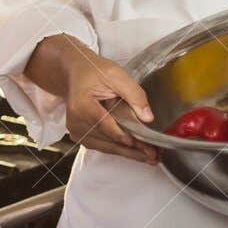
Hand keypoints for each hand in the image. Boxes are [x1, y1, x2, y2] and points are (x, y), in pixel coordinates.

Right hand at [63, 49, 158, 164]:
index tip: (143, 145)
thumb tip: (147, 117)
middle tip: (153, 155)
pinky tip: (134, 152)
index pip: (105, 125)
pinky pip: (101, 146)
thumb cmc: (92, 71)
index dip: (124, 136)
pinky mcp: (79, 135)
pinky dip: (118, 149)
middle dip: (132, 149)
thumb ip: (134, 93)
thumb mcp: (115, 74)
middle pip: (107, 140)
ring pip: (105, 147)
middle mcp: (75, 121)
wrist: (74, 72)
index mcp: (81, 104)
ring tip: (148, 156)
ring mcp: (76, 130)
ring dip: (127, 153)